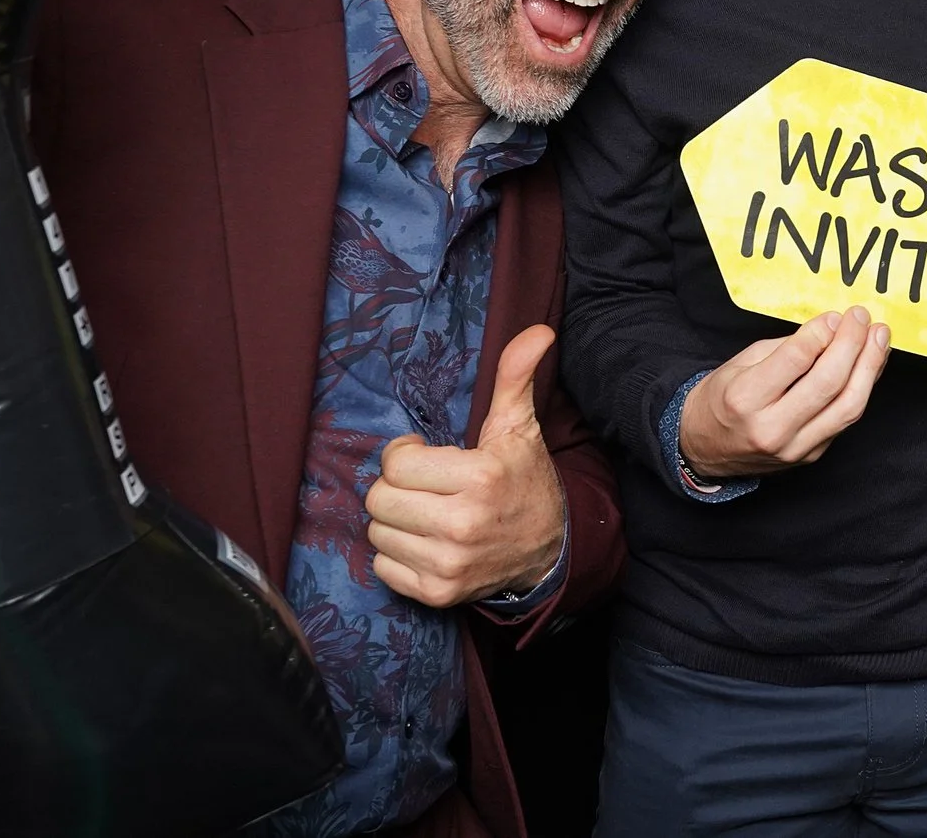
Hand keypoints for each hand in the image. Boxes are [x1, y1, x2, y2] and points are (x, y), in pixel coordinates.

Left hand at [365, 324, 565, 606]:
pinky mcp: (438, 594)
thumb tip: (537, 331)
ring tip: (427, 514)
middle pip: (379, 500)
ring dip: (396, 522)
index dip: (407, 456)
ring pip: (378, 533)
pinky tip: (427, 543)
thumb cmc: (524, 481)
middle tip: (424, 487)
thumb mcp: (519, 428)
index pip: (396, 465)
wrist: (548, 550)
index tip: (429, 457)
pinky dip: (398, 555)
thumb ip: (515, 378)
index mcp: (480, 477)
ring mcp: (449, 564)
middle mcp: (462, 524)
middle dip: (396, 488)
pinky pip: (383, 568)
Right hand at [678, 308, 889, 478]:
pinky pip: (846, 419)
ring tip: (880, 338)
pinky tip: (869, 364)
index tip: (836, 315)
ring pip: (848, 407)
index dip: (822, 332)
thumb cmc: (723, 399)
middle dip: (852, 344)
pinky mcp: (812, 456)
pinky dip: (862, 388)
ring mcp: (795, 448)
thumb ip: (787, 348)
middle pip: (828, 383)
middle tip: (863, 318)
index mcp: (745, 399)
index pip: (796, 359)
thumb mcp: (742, 362)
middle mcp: (771, 428)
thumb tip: (831, 328)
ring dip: (870, 367)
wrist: (705, 448)